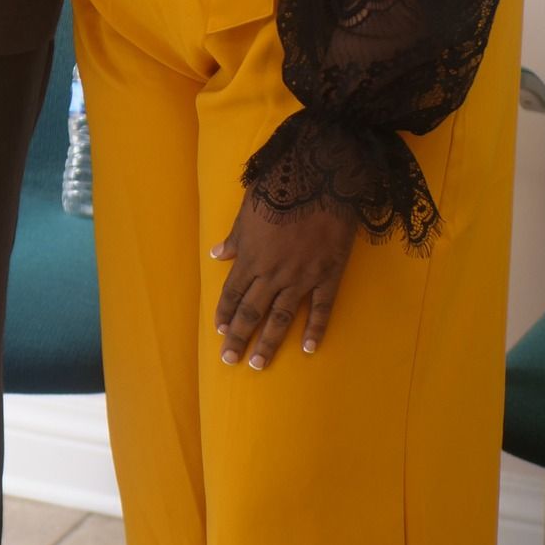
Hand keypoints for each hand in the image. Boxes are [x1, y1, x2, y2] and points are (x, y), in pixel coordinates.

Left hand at [210, 190, 356, 369]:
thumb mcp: (247, 211)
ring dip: (269, 342)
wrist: (319, 180)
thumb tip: (217, 254)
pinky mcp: (327, 276)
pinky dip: (314, 329)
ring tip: (259, 364)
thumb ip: (234, 238)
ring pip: (281, 317)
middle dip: (239, 337)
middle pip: (252, 311)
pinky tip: (307, 348)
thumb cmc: (280, 190)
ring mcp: (301, 278)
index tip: (220, 332)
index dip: (225, 313)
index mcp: (251, 257)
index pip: (233, 293)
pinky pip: (320, 309)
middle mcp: (272, 273)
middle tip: (230, 361)